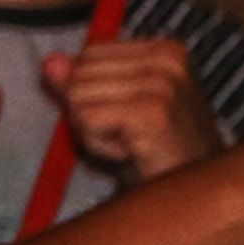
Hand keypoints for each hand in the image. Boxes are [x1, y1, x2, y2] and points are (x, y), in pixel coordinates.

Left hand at [45, 38, 222, 180]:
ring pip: (77, 94)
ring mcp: (163, 83)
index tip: (126, 117)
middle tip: (126, 135)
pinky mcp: (153, 111)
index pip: (88, 55)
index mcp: (163, 49)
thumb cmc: (153, 151)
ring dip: (92, 130)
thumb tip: (50, 61)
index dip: (91, 91)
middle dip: (88, 111)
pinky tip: (129, 152)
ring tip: (129, 144)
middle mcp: (167, 59)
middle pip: (80, 73)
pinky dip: (98, 143)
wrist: (192, 194)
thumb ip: (80, 80)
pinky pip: (87, 118)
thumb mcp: (114, 106)